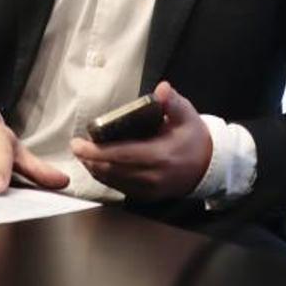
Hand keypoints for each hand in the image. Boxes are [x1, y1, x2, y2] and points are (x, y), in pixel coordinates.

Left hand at [70, 81, 211, 200]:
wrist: (209, 166)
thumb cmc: (194, 137)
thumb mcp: (187, 115)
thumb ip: (173, 102)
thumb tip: (161, 89)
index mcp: (159, 155)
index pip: (121, 155)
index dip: (97, 152)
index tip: (78, 144)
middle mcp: (151, 176)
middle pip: (112, 171)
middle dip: (90, 160)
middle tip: (76, 146)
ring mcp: (149, 190)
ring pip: (113, 181)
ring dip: (95, 169)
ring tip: (84, 154)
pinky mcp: (147, 196)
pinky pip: (120, 187)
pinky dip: (106, 177)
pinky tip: (98, 166)